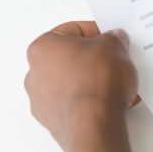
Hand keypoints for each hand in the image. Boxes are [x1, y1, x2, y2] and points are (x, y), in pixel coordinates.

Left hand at [25, 21, 137, 151]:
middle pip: (71, 56)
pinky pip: (76, 102)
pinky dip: (92, 98)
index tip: (111, 38)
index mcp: (43, 47)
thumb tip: (114, 40)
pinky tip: (111, 98)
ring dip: (94, 78)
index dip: (97, 31)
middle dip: (94, 57)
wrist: (95, 122)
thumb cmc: (96, 81)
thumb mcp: (115, 45)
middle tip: (114, 57)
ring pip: (73, 80)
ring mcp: (42, 99)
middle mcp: (35, 73)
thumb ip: (114, 38)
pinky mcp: (53, 120)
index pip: (73, 30)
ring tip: (117, 80)